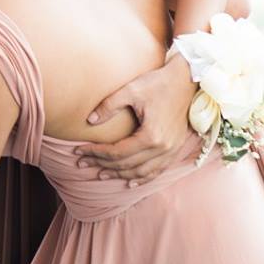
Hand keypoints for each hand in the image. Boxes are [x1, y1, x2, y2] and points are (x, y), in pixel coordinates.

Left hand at [75, 52, 194, 184]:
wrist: (186, 80)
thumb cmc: (158, 83)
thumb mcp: (131, 90)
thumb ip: (109, 106)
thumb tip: (90, 121)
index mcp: (151, 135)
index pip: (117, 152)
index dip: (95, 153)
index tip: (78, 151)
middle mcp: (163, 148)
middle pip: (127, 164)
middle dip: (102, 165)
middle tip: (82, 163)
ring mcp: (172, 151)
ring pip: (141, 172)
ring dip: (120, 174)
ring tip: (100, 173)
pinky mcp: (176, 149)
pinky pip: (158, 170)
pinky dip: (143, 178)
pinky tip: (131, 182)